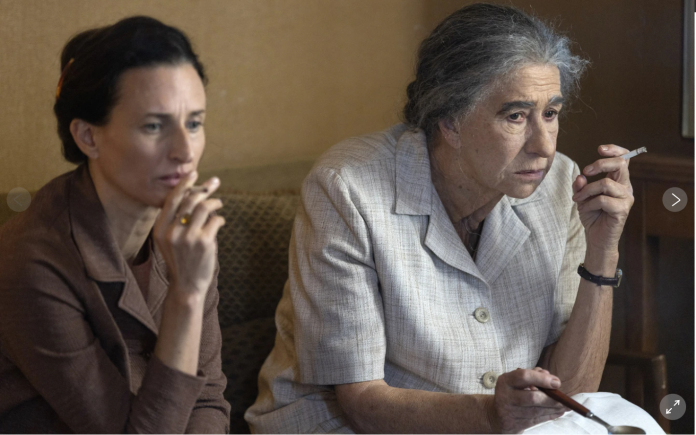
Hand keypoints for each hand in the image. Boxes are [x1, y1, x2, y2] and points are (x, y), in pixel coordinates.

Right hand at [153, 171, 225, 298]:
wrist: (186, 286)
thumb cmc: (182, 259)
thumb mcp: (170, 239)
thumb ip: (177, 220)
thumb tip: (195, 193)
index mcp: (159, 228)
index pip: (172, 199)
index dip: (184, 184)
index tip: (194, 173)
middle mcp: (171, 231)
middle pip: (189, 200)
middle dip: (204, 188)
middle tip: (215, 182)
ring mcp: (187, 237)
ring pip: (203, 207)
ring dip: (214, 202)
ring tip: (219, 203)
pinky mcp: (203, 242)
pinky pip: (215, 221)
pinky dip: (220, 219)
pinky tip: (220, 222)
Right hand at [491, 367, 567, 432]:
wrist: (497, 415)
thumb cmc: (512, 393)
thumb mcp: (516, 381)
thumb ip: (533, 375)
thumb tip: (549, 377)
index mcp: (505, 381)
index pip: (524, 376)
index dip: (542, 379)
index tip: (556, 382)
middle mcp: (505, 396)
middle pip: (532, 397)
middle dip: (551, 399)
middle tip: (564, 399)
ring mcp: (509, 412)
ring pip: (536, 411)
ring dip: (553, 409)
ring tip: (565, 406)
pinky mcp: (515, 424)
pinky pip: (536, 420)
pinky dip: (549, 416)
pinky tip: (559, 412)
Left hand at [572, 145, 633, 255]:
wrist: (596, 238)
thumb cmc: (592, 215)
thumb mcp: (581, 197)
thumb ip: (580, 186)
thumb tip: (581, 176)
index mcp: (618, 181)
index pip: (624, 159)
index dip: (615, 150)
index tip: (600, 149)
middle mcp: (625, 188)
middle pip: (620, 164)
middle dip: (600, 164)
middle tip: (585, 171)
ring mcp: (626, 199)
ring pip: (606, 184)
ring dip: (587, 190)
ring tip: (578, 199)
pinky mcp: (622, 210)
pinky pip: (602, 200)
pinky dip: (589, 203)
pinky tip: (584, 209)